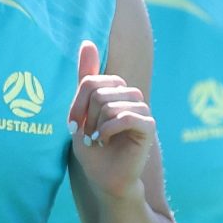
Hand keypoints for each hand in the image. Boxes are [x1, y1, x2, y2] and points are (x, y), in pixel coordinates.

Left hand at [66, 40, 158, 199]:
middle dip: (87, 117)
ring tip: (99, 139)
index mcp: (116, 91)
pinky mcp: (149, 126)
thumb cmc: (93, 150)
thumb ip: (86, 79)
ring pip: (111, 104)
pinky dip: (109, 131)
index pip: (91, 81)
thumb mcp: (81, 113)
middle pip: (99, 91)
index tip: (73, 125)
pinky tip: (107, 141)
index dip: (77, 104)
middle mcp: (131, 96)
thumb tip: (87, 42)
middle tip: (90, 135)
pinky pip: (125, 117)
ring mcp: (142, 109)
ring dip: (98, 126)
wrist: (105, 180)